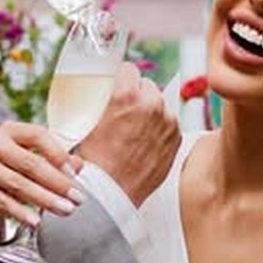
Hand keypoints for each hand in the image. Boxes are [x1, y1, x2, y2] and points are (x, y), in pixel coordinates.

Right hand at [0, 118, 84, 228]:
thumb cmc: (19, 172)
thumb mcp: (39, 161)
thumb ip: (59, 160)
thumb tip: (77, 164)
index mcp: (11, 130)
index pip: (37, 135)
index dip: (58, 154)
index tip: (74, 173)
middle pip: (30, 163)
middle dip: (57, 183)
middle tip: (77, 198)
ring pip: (18, 184)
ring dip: (45, 199)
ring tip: (65, 210)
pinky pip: (3, 202)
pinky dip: (21, 213)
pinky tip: (37, 222)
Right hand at [75, 64, 180, 206]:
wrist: (109, 194)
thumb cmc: (93, 162)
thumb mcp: (86, 121)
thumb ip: (99, 100)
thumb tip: (102, 90)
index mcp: (126, 95)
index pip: (129, 69)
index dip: (121, 77)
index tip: (118, 85)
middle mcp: (151, 104)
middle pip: (146, 85)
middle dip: (137, 94)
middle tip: (123, 112)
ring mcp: (168, 122)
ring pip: (159, 104)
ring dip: (150, 111)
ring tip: (134, 130)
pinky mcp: (176, 139)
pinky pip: (168, 123)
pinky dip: (159, 128)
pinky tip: (144, 142)